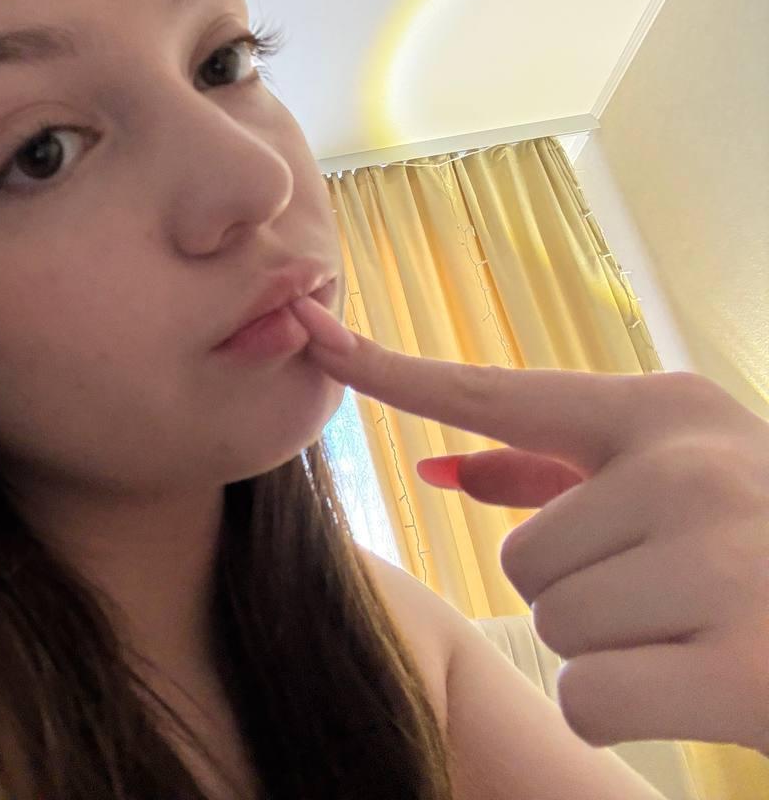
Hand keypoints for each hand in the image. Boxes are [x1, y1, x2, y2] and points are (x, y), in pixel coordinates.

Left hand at [289, 294, 768, 752]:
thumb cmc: (768, 547)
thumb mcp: (681, 485)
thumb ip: (560, 472)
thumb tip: (438, 471)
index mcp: (667, 415)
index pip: (498, 393)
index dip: (395, 372)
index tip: (319, 334)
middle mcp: (689, 470)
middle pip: (518, 556)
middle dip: (578, 593)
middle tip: (674, 594)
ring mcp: (719, 561)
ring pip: (551, 625)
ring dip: (607, 650)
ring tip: (695, 629)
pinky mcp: (740, 664)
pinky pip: (588, 693)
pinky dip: (629, 708)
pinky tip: (702, 686)